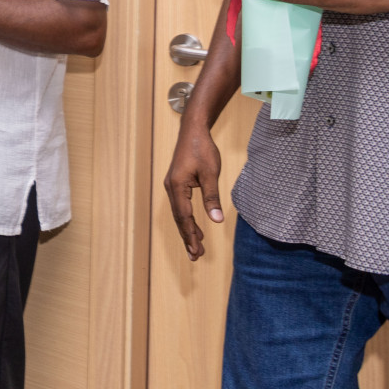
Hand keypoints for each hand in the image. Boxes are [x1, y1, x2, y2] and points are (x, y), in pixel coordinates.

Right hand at [163, 120, 224, 260]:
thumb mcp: (211, 173)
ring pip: (179, 214)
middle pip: (179, 219)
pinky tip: (196, 230)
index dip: (190, 234)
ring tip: (195, 249)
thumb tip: (216, 220)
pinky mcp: (177, 184)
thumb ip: (212, 197)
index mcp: (177, 186)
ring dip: (187, 231)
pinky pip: (181, 207)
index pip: (184, 216)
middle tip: (195, 257)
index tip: (196, 250)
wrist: (192, 131)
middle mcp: (171, 188)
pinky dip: (187, 220)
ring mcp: (172, 186)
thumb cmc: (202, 149)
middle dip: (187, 238)